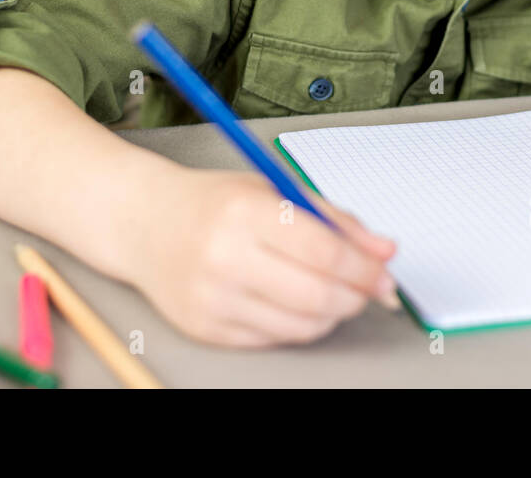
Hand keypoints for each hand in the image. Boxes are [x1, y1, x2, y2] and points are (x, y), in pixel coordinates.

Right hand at [130, 167, 399, 346]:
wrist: (145, 224)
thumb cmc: (214, 204)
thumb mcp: (273, 191)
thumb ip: (335, 220)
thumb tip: (385, 251)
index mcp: (244, 213)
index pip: (324, 252)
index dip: (365, 268)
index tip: (383, 272)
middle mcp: (224, 258)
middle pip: (317, 296)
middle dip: (356, 296)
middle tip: (368, 288)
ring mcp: (213, 299)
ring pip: (301, 326)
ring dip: (331, 314)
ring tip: (332, 292)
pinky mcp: (206, 329)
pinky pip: (274, 340)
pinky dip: (298, 325)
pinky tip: (295, 302)